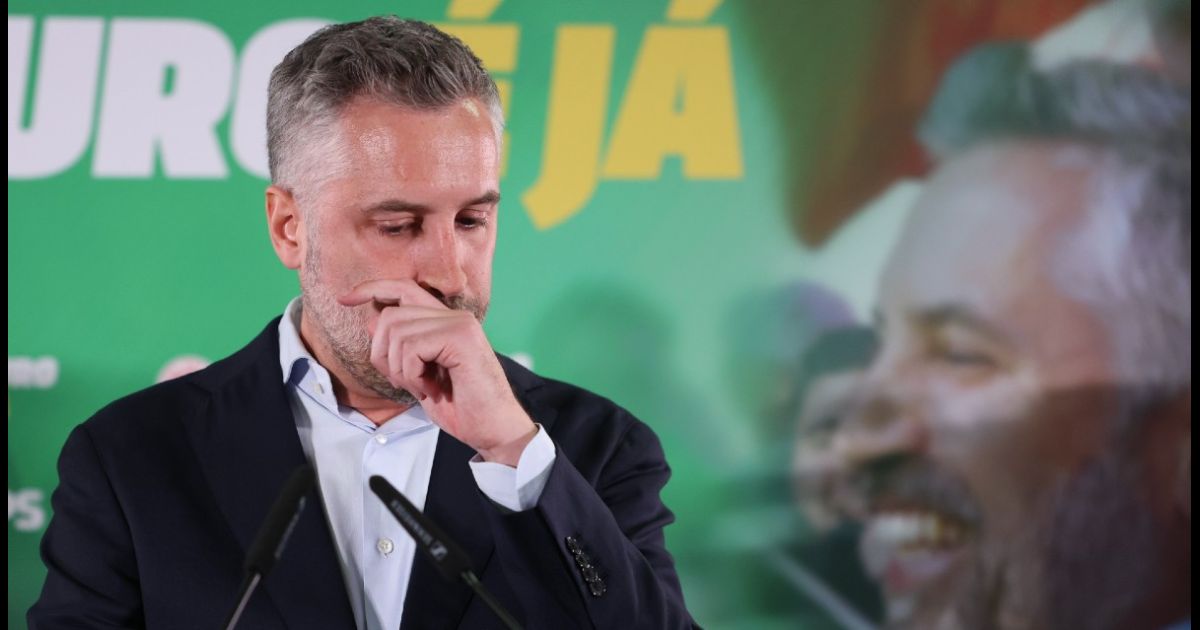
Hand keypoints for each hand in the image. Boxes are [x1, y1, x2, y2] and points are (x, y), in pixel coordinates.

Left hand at [339, 279, 535, 465]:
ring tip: (422, 387)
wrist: (494, 429)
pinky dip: (411, 373)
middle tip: (405, 381)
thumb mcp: (418, 375)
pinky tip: (430, 388)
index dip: (372, 289)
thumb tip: (370, 320)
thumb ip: (400, 348)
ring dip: (399, 368)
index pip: (403, 288)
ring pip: (396, 330)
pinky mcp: (461, 337)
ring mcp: (459, 323)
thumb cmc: (461, 407)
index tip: (345, 299)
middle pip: (390, 315)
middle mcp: (454, 315)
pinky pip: (411, 346)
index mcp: (446, 320)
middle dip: (383, 354)